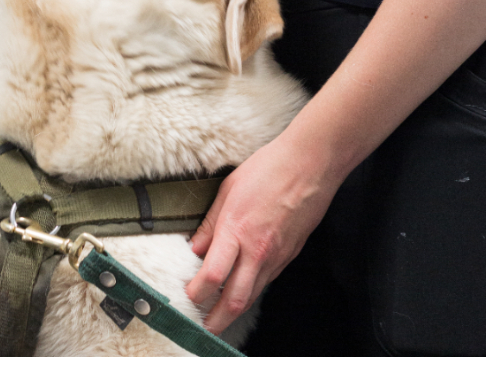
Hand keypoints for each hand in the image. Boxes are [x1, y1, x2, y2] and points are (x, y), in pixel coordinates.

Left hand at [184, 133, 338, 332]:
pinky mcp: (289, 255)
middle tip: (202, 328)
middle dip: (217, 319)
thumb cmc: (267, 171)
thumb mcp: (226, 192)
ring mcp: (276, 256)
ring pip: (253, 294)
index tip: (185, 297)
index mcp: (236, 231)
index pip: (212, 276)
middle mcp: (257, 250)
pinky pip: (266, 281)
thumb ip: (210, 225)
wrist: (310, 166)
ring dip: (234, 311)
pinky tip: (241, 292)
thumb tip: (195, 248)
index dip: (196, 293)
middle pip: (236, 298)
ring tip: (218, 318)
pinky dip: (251, 292)